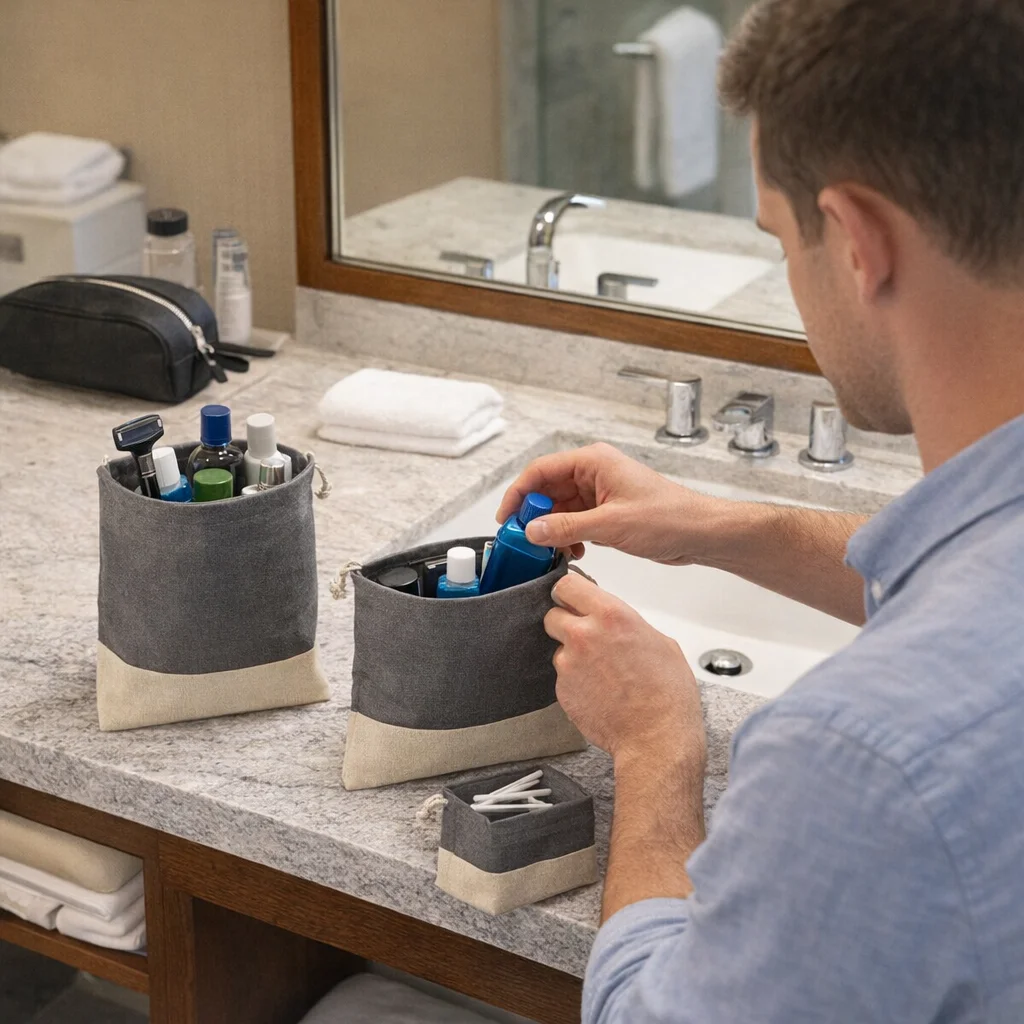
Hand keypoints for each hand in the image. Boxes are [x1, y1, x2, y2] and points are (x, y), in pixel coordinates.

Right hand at [496, 442, 727, 564]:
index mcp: (593, 462)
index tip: (506, 519)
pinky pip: (575, 521)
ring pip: (560, 508)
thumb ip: (566, 527)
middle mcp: (594, 473)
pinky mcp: (607, 512)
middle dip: (534, 516)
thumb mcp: (610, 524)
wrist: (700, 533)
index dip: (519, 494)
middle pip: (547, 490)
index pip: (541, 471)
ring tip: (549, 552)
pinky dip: (568, 537)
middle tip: (524, 541)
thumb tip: (531, 530)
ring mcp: (600, 493)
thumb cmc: (667, 518)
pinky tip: (572, 553)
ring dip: (552, 530)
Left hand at [544, 572, 705, 767]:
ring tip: (600, 672)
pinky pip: (563, 676)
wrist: (656, 738)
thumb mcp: (660, 642)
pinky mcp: (562, 689)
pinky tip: (598, 691)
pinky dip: (575, 680)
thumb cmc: (667, 694)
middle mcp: (583, 635)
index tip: (573, 599)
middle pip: (553, 614)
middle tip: (586, 636)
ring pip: (558, 648)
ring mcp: (569, 663)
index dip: (570, 593)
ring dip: (572, 655)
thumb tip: (615, 623)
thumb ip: (628, 624)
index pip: (567, 585)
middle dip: (566, 622)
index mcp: (610, 615)